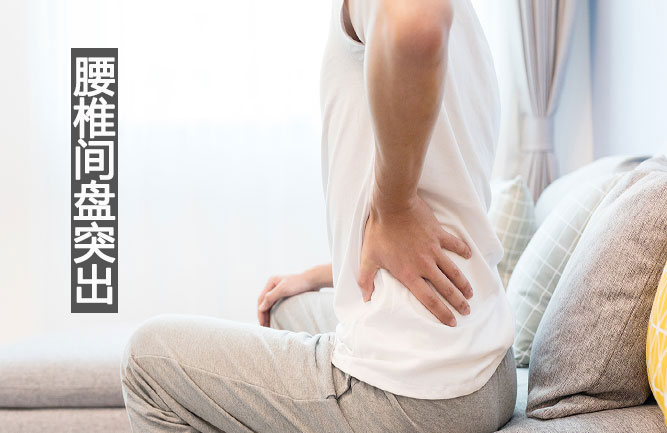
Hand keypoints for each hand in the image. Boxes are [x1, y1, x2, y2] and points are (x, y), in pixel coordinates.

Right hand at [257, 264, 332, 326]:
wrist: (314, 280)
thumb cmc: (299, 283)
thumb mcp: (283, 289)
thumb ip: (270, 297)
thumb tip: (260, 308)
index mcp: (271, 282)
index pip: (261, 299)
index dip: (260, 312)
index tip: (262, 324)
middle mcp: (274, 285)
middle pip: (265, 302)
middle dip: (263, 315)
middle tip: (265, 327)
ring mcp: (280, 289)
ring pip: (270, 304)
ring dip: (268, 314)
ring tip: (269, 325)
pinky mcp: (286, 294)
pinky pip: (277, 304)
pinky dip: (275, 312)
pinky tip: (276, 319)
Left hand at [357, 193, 472, 325]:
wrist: (392, 205)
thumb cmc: (378, 232)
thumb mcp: (367, 257)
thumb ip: (366, 280)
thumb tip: (365, 298)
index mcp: (409, 274)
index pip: (429, 299)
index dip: (441, 313)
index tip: (451, 322)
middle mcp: (425, 265)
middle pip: (446, 288)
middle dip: (458, 302)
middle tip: (467, 311)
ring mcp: (434, 249)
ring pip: (454, 271)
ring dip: (463, 284)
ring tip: (471, 294)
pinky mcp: (439, 234)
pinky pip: (455, 244)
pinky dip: (463, 250)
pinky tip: (469, 256)